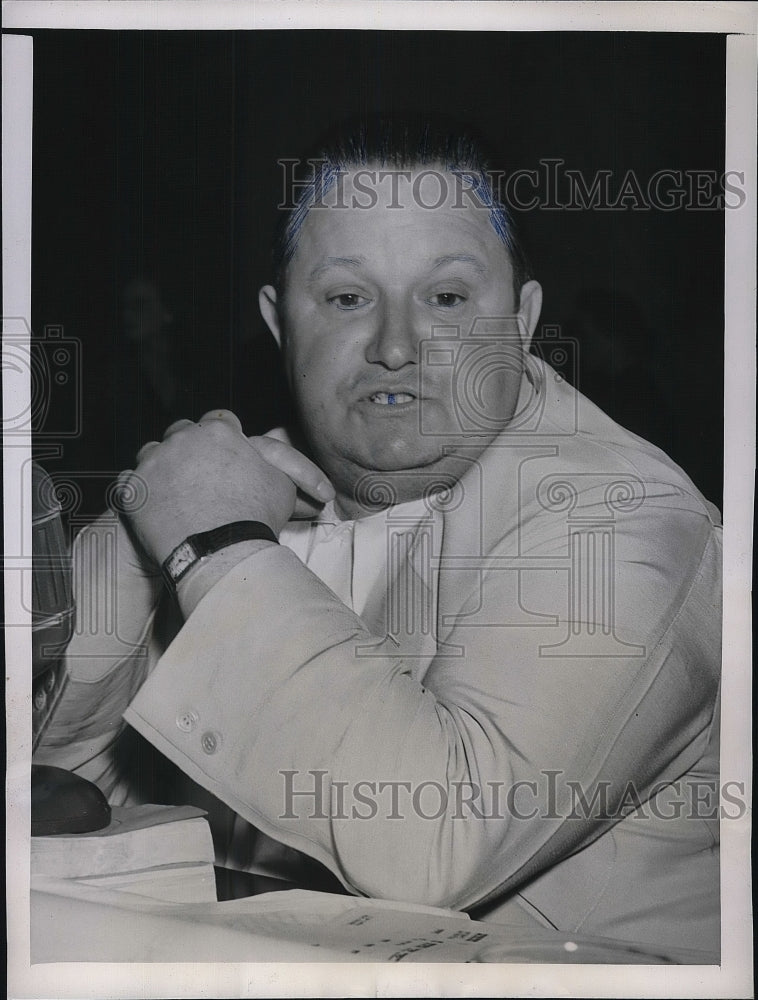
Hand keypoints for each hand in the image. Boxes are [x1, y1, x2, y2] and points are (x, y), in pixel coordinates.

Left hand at [118, 411, 333, 565]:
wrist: (221, 551)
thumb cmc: (255, 518)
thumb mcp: (281, 486)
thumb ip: (275, 467)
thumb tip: (274, 467)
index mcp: (219, 433)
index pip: (219, 421)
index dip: (223, 436)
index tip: (224, 452)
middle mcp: (183, 439)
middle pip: (182, 432)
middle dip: (189, 448)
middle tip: (199, 473)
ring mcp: (154, 462)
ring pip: (153, 453)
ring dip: (162, 466)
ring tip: (174, 490)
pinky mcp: (133, 489)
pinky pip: (130, 480)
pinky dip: (140, 490)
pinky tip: (153, 504)